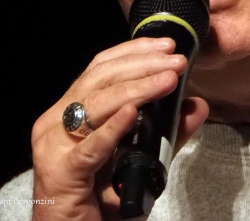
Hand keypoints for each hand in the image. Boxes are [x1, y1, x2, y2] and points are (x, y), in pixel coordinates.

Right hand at [30, 37, 208, 220]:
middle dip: (143, 65)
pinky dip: (112, 128)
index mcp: (73, 112)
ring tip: (167, 80)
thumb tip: (196, 106)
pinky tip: (132, 114)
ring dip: (136, 88)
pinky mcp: (59, 174)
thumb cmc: (100, 203)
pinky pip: (89, 148)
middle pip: (100, 78)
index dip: (135, 52)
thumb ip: (169, 134)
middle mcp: (57, 122)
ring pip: (96, 103)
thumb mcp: (142, 162)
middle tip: (177, 62)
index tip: (168, 46)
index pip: (101, 68)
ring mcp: (53, 146)